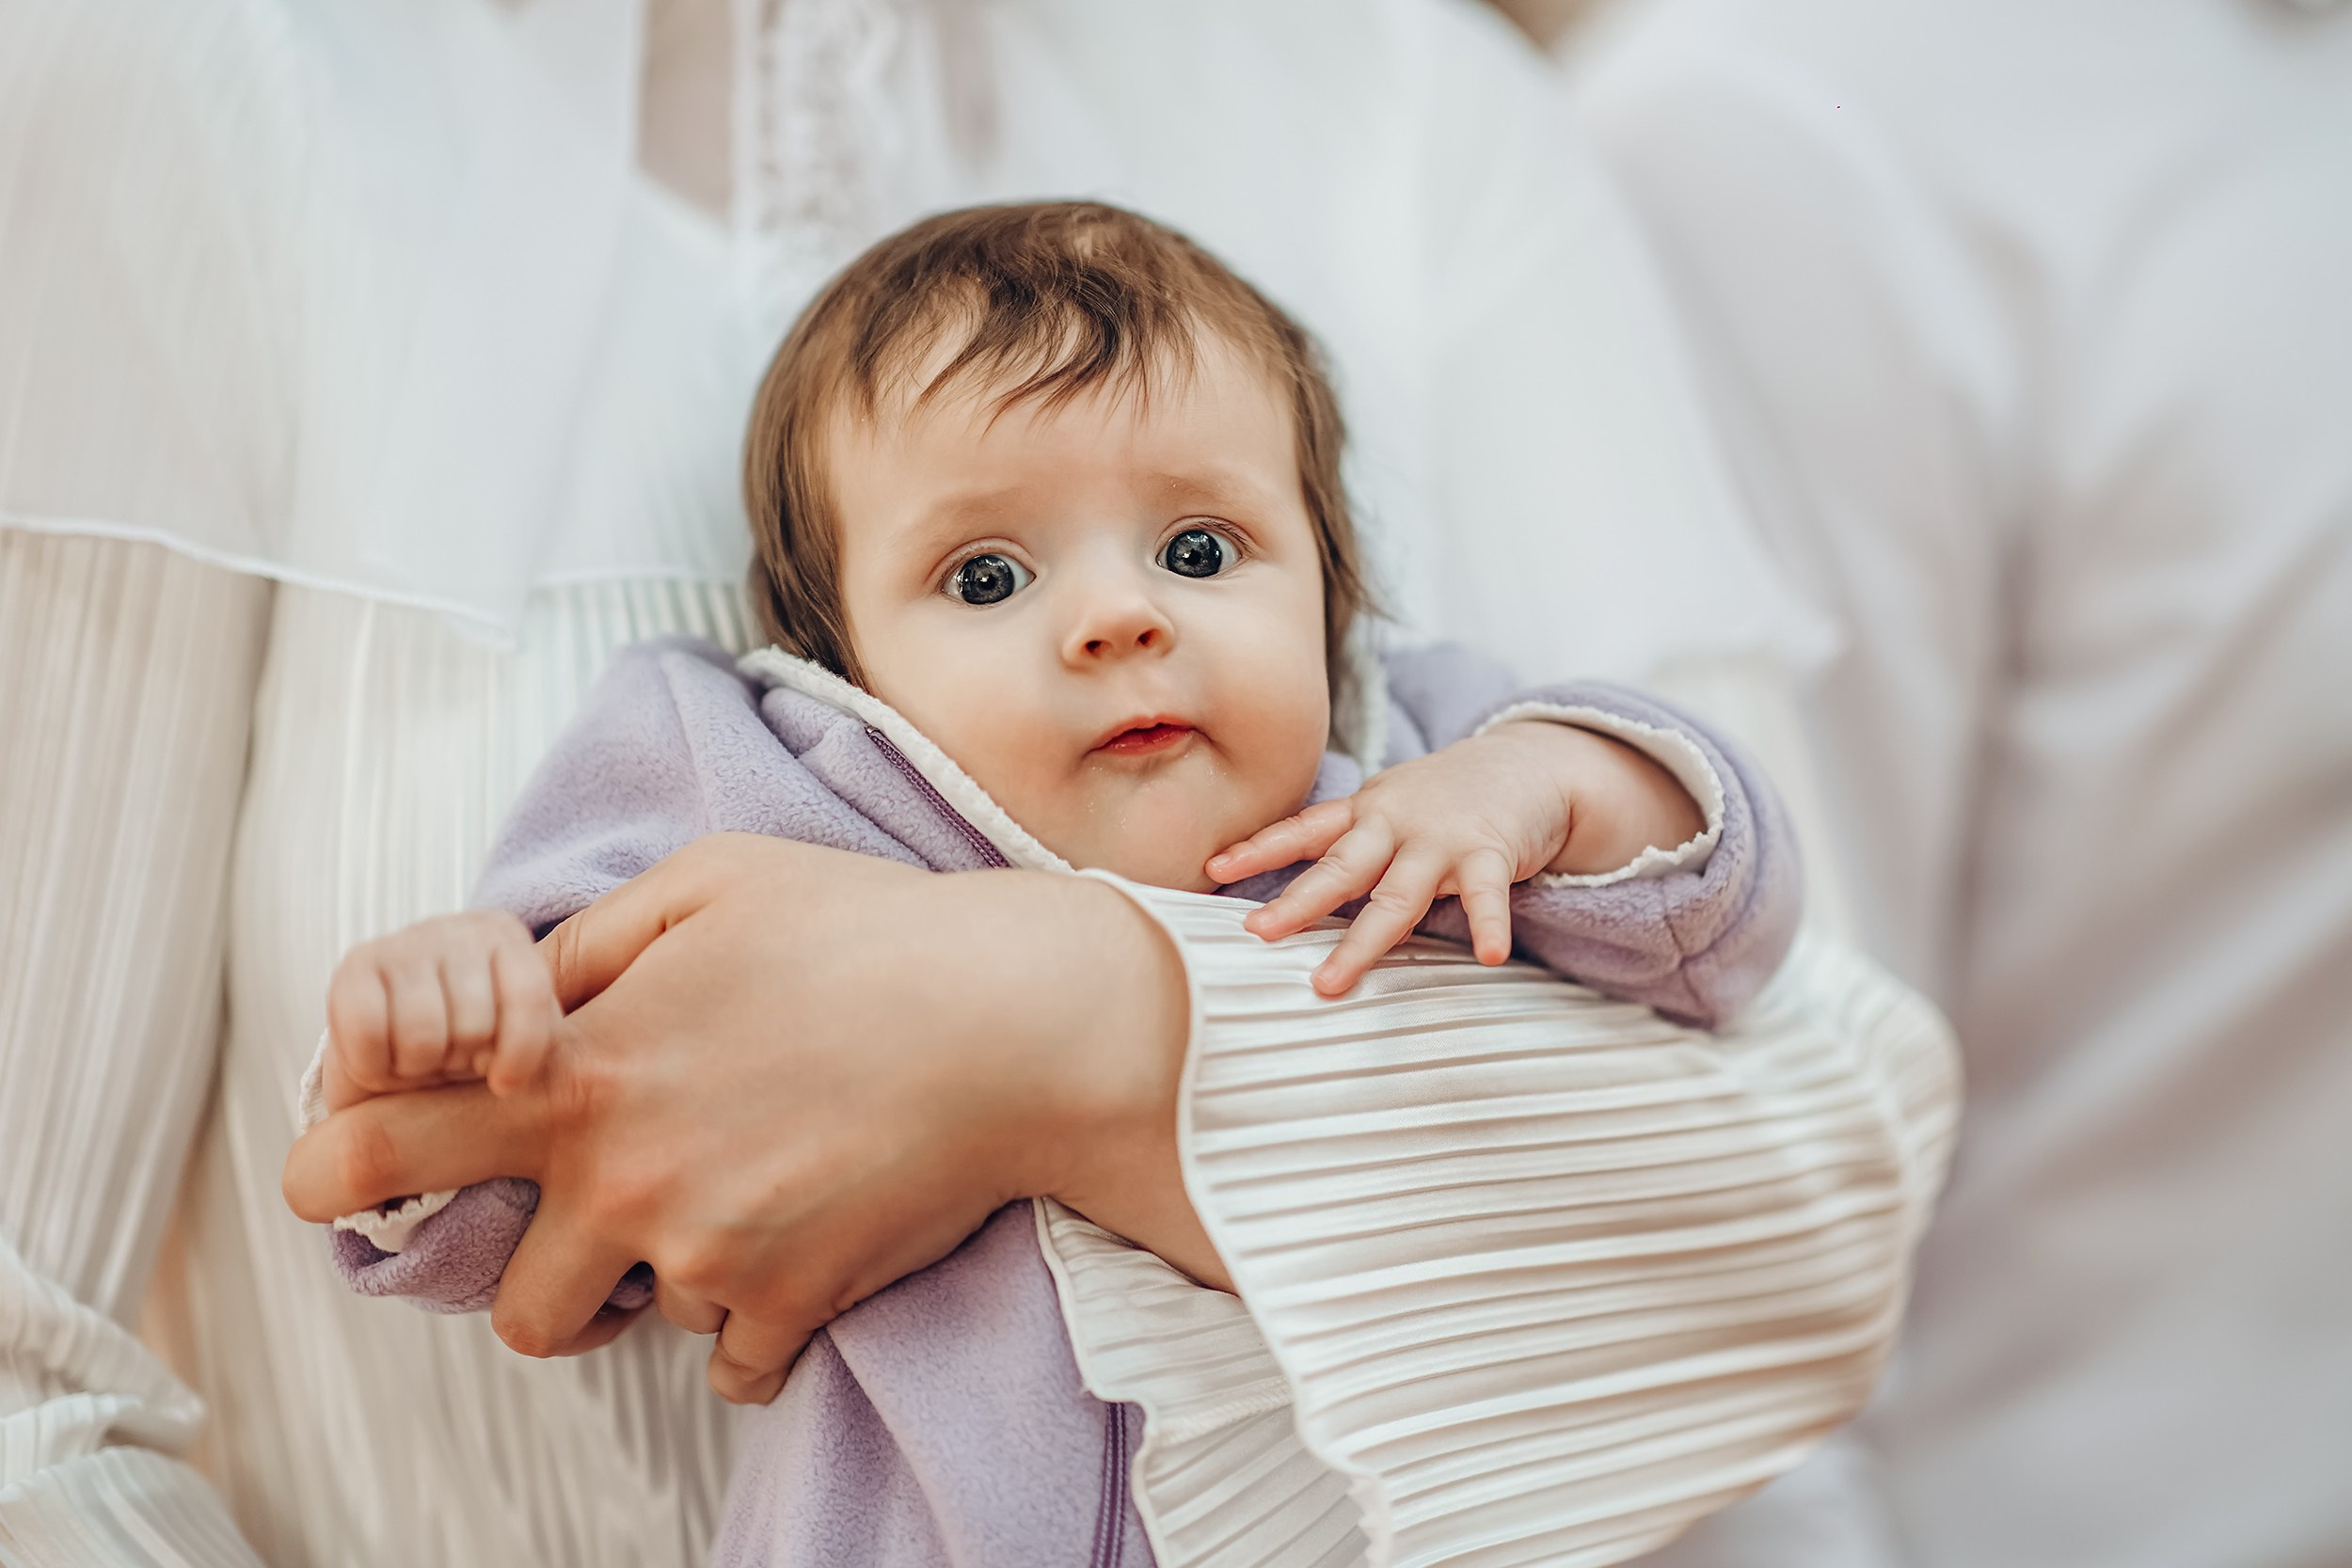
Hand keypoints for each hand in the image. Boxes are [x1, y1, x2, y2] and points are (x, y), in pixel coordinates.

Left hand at [283, 834, 1210, 1404]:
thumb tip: (516, 995)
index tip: (345, 1177)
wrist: (1018, 1021)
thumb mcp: (707, 879)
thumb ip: (585, 944)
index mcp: (578, 1070)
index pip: (376, 1146)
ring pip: (630, 1326)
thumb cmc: (866, 931)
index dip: (331, 1168)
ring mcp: (706, 1253)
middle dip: (542, 1275)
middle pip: (506, 1306)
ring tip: (738, 1202)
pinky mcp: (792, 1302)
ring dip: (664, 1283)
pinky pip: (736, 1359)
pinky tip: (803, 1237)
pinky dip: (759, 1318)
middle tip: (603, 1222)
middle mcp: (623, 1180)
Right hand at [322, 909, 557, 1110]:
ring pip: (423, 1033)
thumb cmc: (470, 1061)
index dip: (517, 1055)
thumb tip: (560, 1074)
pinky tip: (384, 1064)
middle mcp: (458, 928)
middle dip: (461, 1064)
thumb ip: (552, 1050)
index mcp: (509, 941)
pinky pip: (368, 1032)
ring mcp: (403, 941)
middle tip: (452, 1064)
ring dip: (418, 1068)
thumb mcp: (522, 1051)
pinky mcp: (352, 968)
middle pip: (474, 1024)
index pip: (528, 997)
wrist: (396, 1074)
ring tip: (421, 1063)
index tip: (505, 1082)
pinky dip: (376, 1066)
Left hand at [1207, 720, 1702, 994]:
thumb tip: (1297, 898)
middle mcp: (1395, 824)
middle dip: (1297, 903)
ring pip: (1395, 896)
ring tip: (1329, 983)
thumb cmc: (1449, 797)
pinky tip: (1489, 956)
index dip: (1259, 848)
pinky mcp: (1490, 852)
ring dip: (1362, 942)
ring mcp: (1441, 839)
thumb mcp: (1391, 808)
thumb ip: (1352, 845)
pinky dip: (1489, 925)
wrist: (1530, 763)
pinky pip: (1487, 895)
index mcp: (1367, 812)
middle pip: (1339, 869)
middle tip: (1257, 934)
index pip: (1305, 830)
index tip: (1213, 868)